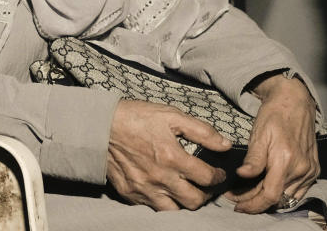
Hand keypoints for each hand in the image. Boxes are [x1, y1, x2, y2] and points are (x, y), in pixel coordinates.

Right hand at [107, 100, 231, 210]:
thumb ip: (202, 131)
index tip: (219, 173)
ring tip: (186, 191)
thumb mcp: (171, 115)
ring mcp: (144, 189)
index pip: (207, 178)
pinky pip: (152, 208)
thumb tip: (225, 144)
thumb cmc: (136, 117)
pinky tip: (164, 191)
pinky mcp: (130, 194)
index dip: (219, 177)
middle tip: (206, 186)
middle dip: (205, 195)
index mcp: (172, 157)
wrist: (100, 125)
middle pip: (194, 201)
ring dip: (184, 203)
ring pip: (174, 211)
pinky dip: (162, 202)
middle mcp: (159, 178)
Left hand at [226, 74, 318, 212]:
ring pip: (287, 198)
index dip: (252, 205)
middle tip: (237, 197)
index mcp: (286, 160)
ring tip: (250, 193)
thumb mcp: (259, 134)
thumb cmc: (274, 115)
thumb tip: (242, 175)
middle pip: (277, 199)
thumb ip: (253, 158)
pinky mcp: (314, 170)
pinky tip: (268, 187)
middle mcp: (301, 169)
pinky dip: (282, 193)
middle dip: (255, 202)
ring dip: (268, 199)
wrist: (294, 103)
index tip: (237, 205)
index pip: (269, 195)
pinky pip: (298, 191)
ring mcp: (310, 170)